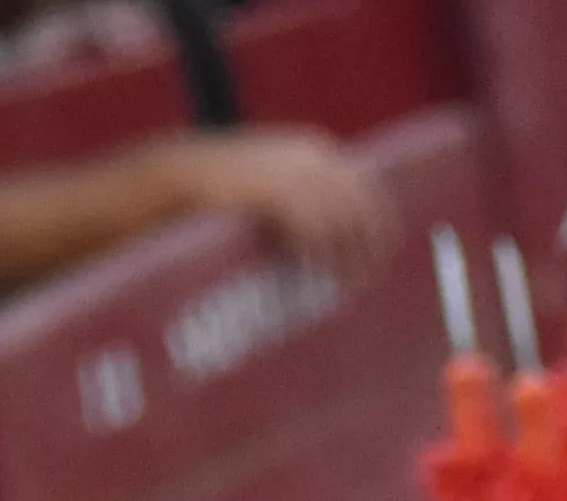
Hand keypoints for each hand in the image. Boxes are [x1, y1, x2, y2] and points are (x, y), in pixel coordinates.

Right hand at [179, 127, 395, 282]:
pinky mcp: (272, 189)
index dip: (380, 222)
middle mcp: (310, 156)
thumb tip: (334, 233)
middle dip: (366, 245)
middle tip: (365, 279)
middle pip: (358, 206)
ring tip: (340, 284)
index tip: (384, 253)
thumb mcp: (275, 179)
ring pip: (338, 220)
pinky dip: (315, 253)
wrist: (182, 169)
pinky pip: (309, 227)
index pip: (366, 186)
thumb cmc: (227, 184)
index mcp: (316, 149)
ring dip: (343, 256)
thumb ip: (306, 195)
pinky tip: (312, 272)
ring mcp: (292, 170)